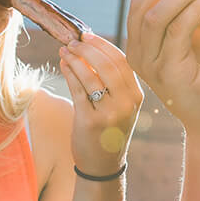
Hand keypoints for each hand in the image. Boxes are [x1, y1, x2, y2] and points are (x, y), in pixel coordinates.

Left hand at [59, 33, 142, 175]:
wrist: (103, 165)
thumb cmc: (109, 130)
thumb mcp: (120, 105)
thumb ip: (111, 80)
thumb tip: (90, 47)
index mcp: (137, 95)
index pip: (122, 60)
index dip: (103, 45)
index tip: (87, 35)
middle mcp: (127, 103)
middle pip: (107, 65)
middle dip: (87, 49)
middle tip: (72, 40)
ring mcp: (109, 113)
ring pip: (90, 76)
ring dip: (74, 59)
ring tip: (64, 50)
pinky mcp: (90, 121)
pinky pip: (77, 90)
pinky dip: (69, 74)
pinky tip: (63, 65)